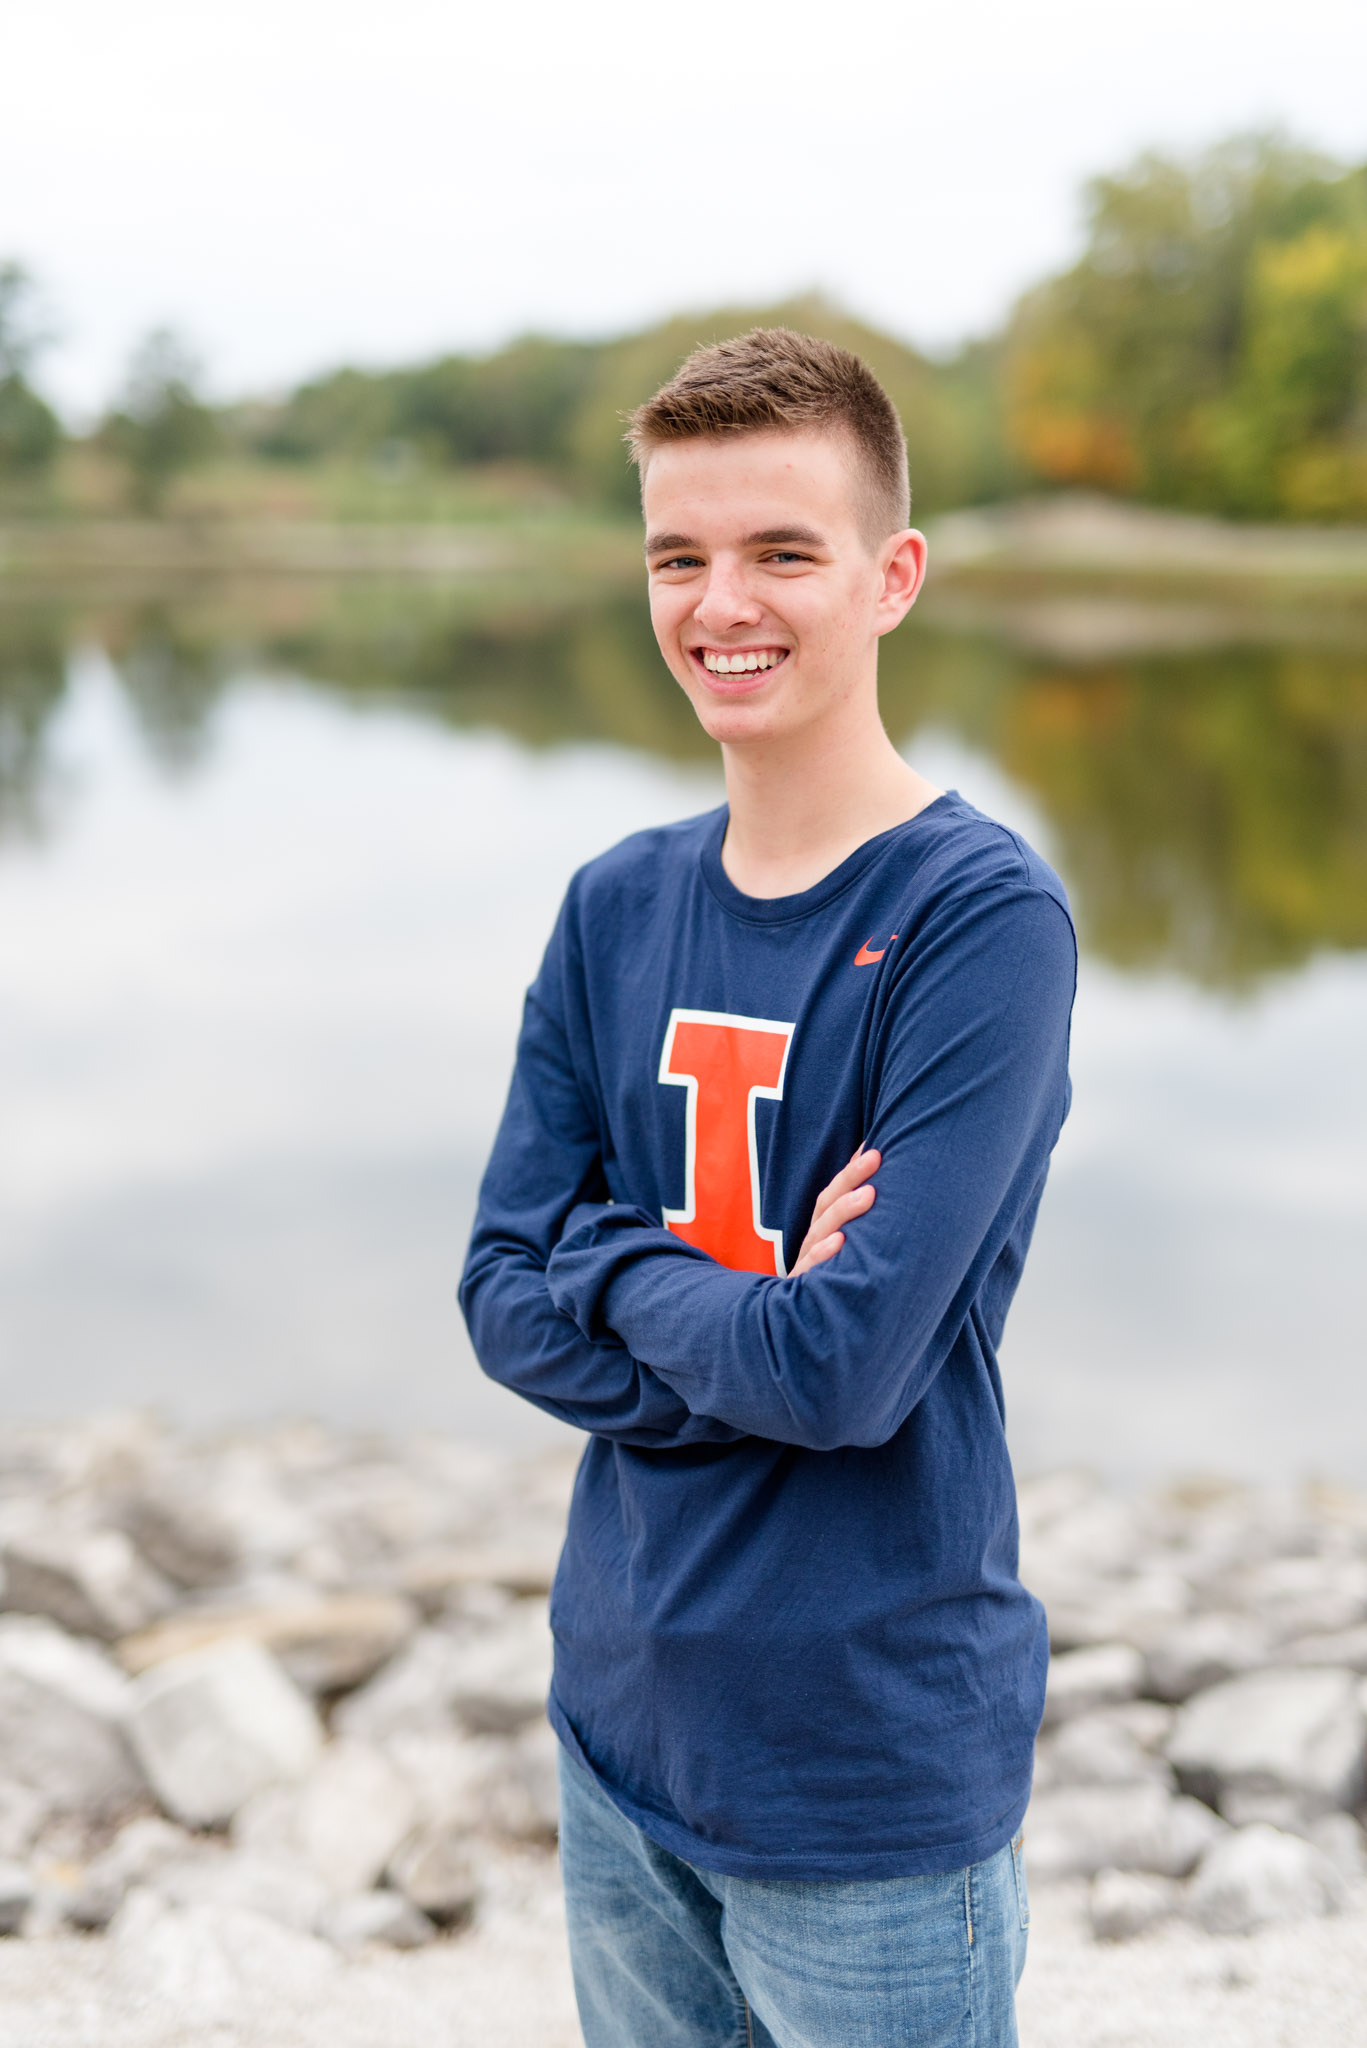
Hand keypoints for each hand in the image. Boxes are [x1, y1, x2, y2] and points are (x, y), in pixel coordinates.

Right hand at [789, 1147, 880, 1277]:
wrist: (809, 1334)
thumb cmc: (837, 1286)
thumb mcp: (850, 1257)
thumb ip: (861, 1229)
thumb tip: (890, 1196)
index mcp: (823, 1231)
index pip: (834, 1194)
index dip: (852, 1170)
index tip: (875, 1148)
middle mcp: (814, 1242)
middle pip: (827, 1205)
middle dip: (850, 1178)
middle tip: (875, 1157)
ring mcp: (807, 1264)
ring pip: (821, 1231)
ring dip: (844, 1210)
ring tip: (869, 1194)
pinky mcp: (804, 1288)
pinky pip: (811, 1269)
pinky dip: (823, 1254)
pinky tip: (840, 1242)